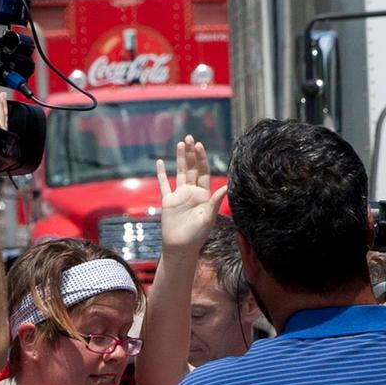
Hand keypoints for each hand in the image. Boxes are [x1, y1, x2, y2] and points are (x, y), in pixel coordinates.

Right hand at [156, 134, 217, 253]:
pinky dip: (161, 174)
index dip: (201, 158)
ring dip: (180, 158)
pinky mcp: (168, 201)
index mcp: (204, 195)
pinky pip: (164, 184)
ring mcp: (180, 195)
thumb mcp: (208, 217)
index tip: (199, 146)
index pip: (203, 172)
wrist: (180, 247)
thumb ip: (215, 201)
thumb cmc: (197, 235)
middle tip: (190, 138)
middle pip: (192, 168)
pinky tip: (159, 162)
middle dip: (191, 153)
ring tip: (180, 144)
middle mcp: (192, 192)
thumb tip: (226, 187)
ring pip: (180, 172)